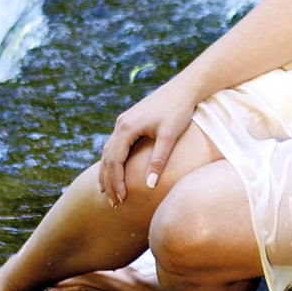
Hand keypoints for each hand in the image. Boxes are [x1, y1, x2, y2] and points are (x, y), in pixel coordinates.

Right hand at [97, 85, 196, 204]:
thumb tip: (149, 185)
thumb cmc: (179, 110)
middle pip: (107, 158)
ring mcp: (123, 121)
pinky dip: (112, 160)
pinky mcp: (129, 120)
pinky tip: (114, 170)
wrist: (184, 87)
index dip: (117, 182)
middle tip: (113, 203)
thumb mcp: (169, 135)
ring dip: (107, 172)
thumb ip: (158, 159)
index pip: (115, 162)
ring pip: (108, 151)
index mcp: (127, 128)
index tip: (122, 199)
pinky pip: (115, 144)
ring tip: (107, 192)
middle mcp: (121, 124)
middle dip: (109, 182)